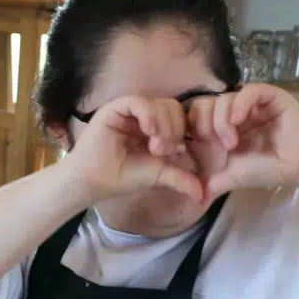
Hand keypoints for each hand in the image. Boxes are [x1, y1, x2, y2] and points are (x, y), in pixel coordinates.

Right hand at [60, 95, 204, 204]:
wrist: (95, 182)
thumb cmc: (123, 177)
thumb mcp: (159, 175)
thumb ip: (181, 179)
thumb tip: (203, 196)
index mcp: (155, 128)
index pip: (179, 117)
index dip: (182, 132)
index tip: (175, 153)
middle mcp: (143, 116)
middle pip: (173, 108)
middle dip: (174, 129)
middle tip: (163, 151)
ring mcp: (129, 111)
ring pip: (159, 104)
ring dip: (163, 125)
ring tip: (154, 147)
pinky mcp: (115, 108)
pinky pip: (138, 101)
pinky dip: (148, 114)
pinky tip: (147, 131)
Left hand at [185, 83, 298, 196]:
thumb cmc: (270, 170)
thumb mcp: (235, 177)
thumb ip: (214, 182)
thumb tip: (196, 197)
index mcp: (223, 127)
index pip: (195, 115)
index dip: (192, 127)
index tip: (200, 147)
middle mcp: (235, 112)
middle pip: (205, 104)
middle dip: (204, 124)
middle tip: (219, 146)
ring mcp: (252, 104)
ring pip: (224, 98)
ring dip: (221, 120)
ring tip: (232, 143)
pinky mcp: (271, 97)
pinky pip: (249, 90)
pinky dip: (239, 103)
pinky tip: (238, 120)